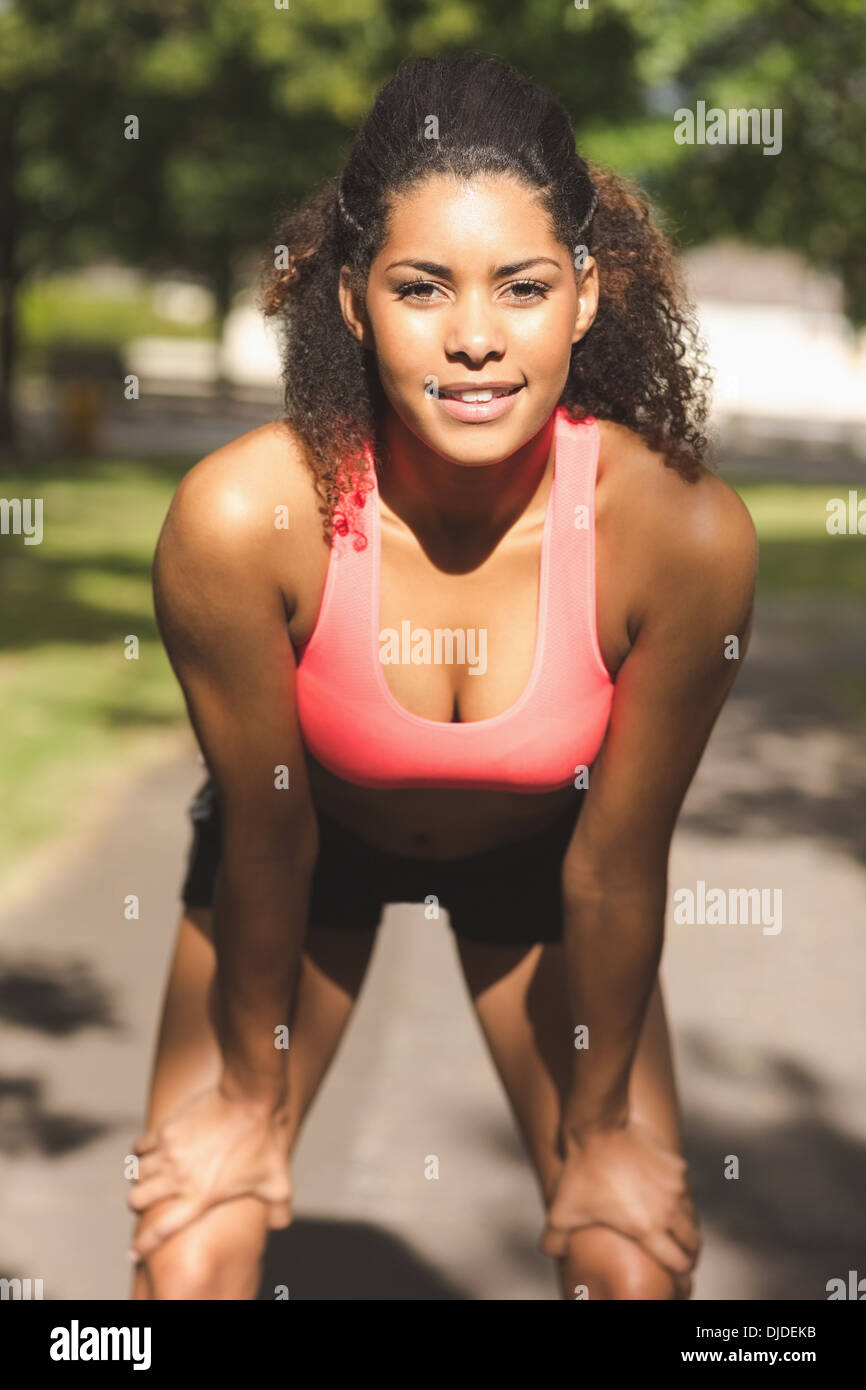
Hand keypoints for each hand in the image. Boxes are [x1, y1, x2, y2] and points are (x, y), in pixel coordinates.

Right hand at [127, 1084, 291, 1261]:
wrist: (252, 1098)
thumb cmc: (266, 1140)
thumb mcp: (278, 1182)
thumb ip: (279, 1209)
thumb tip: (281, 1225)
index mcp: (201, 1197)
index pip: (162, 1230)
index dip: (144, 1245)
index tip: (133, 1253)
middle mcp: (178, 1178)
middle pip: (136, 1200)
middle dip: (139, 1204)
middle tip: (148, 1200)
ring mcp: (169, 1152)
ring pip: (134, 1173)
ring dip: (140, 1177)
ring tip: (149, 1176)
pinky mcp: (167, 1129)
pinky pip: (139, 1146)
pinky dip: (140, 1151)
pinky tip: (149, 1151)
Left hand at [540, 1119, 700, 1283]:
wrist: (597, 1129)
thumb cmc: (581, 1173)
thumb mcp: (562, 1211)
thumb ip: (555, 1239)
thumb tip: (552, 1252)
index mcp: (646, 1228)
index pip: (680, 1264)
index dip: (680, 1275)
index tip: (677, 1279)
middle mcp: (668, 1210)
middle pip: (693, 1244)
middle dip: (688, 1253)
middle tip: (678, 1254)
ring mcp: (676, 1187)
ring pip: (692, 1217)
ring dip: (685, 1226)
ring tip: (673, 1229)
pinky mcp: (677, 1166)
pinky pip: (687, 1191)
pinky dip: (682, 1199)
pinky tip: (668, 1199)